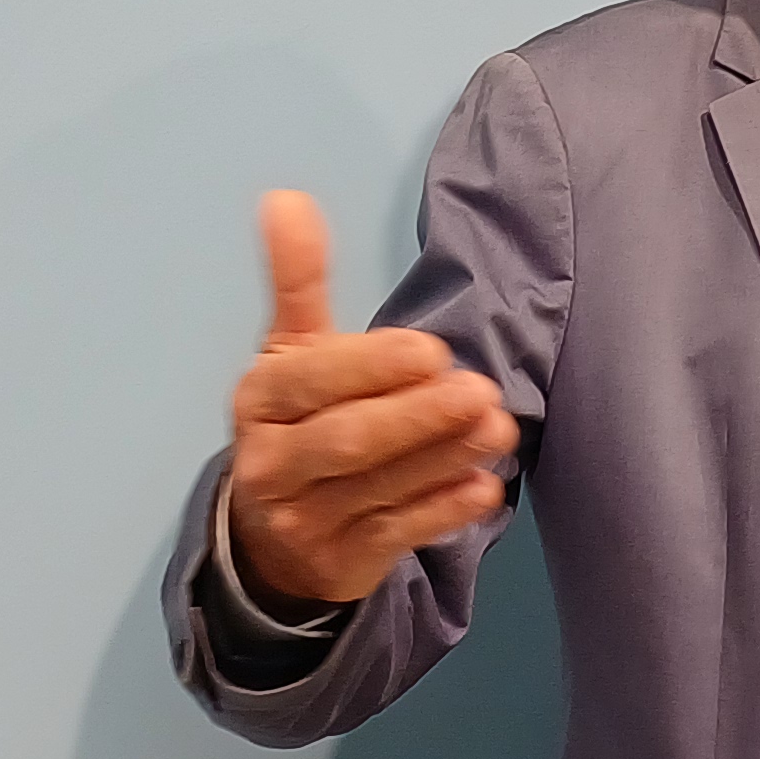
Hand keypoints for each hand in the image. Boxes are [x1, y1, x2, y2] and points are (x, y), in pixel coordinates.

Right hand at [223, 190, 517, 608]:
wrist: (270, 534)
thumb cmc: (299, 420)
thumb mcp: (291, 352)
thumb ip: (297, 280)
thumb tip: (285, 197)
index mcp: (260, 400)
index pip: (311, 383)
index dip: (370, 367)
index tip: (431, 351)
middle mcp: (271, 463)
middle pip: (346, 441)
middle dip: (416, 418)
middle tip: (481, 391)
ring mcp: (304, 519)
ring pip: (378, 490)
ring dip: (443, 459)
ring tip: (499, 429)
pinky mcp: (342, 561)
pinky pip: (397, 536)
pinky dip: (442, 513)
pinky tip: (485, 488)